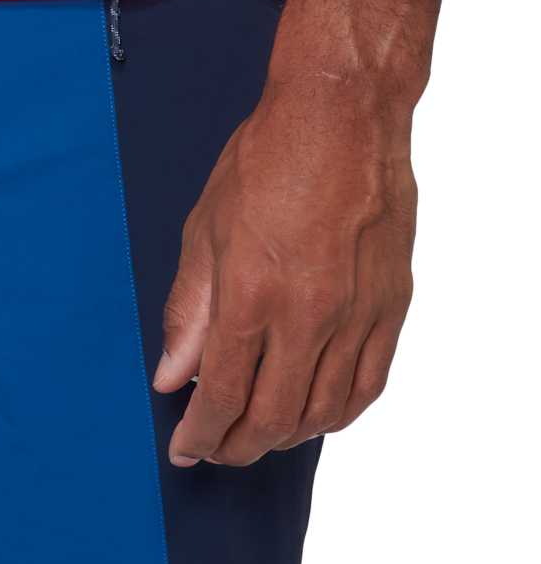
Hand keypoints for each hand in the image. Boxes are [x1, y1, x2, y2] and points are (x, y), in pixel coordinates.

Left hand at [152, 69, 418, 465]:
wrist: (342, 115)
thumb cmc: (267, 158)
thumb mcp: (205, 227)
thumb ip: (188, 310)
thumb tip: (171, 375)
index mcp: (251, 293)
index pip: (223, 395)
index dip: (202, 435)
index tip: (187, 448)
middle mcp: (307, 314)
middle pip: (273, 417)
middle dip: (239, 446)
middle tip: (219, 448)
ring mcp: (356, 314)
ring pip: (324, 412)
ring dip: (288, 435)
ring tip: (263, 432)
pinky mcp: (393, 306)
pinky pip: (369, 385)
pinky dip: (341, 413)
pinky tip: (320, 414)